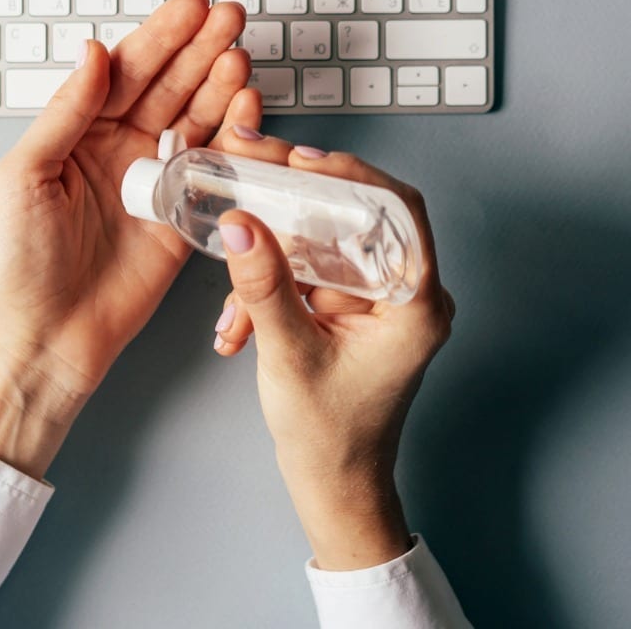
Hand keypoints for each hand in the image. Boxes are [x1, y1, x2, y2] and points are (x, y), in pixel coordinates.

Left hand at [0, 0, 259, 477]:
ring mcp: (152, 183)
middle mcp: (117, 151)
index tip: (192, 7)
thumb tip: (94, 53)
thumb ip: (66, 112)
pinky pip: (212, 170)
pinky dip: (231, 138)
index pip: (125, 72)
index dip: (160, 37)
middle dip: (199, 50)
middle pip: (167, 86)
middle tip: (231, 18)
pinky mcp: (181, 219)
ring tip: (241, 55)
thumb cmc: (17, 262)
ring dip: (219, 85)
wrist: (43, 338)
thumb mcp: (25, 174)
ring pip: (193, 120)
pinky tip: (245, 107)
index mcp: (76, 134)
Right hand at [210, 129, 454, 569]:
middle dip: (293, 201)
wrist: (333, 487)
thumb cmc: (331, 438)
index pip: (397, 210)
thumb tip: (241, 224)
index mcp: (414, 303)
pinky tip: (237, 327)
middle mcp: (399, 292)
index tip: (302, 160)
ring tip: (233, 308)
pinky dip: (264, 289)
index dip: (353, 174)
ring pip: (316, 243)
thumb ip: (264, 287)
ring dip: (267, 263)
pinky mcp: (342, 306)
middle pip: (350, 215)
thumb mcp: (290, 357)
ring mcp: (369, 298)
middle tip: (250, 170)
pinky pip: (299, 271)